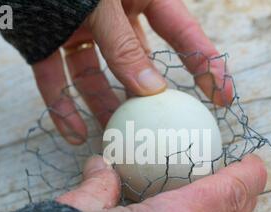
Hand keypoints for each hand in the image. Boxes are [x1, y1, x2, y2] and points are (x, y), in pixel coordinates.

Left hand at [32, 0, 233, 144]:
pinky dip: (61, 108)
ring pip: (97, 76)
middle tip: (162, 127)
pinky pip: (56, 81)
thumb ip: (123, 44)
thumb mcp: (101, 3)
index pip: (182, 35)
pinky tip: (73, 136)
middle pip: (138, 63)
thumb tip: (151, 89)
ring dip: (104, 108)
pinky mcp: (46, 45)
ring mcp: (79, 32)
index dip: (206, 65)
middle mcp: (112, 18)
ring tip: (117, 139)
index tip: (223, 97)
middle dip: (148, 97)